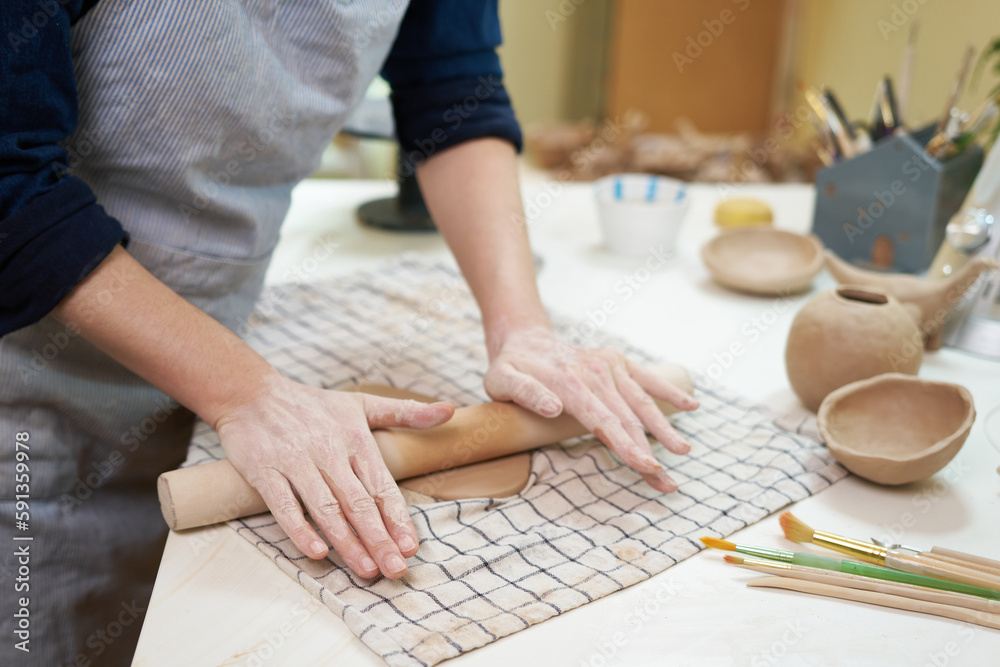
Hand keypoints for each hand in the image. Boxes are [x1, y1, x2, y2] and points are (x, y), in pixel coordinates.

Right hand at [215, 374, 454, 578]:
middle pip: (358, 503)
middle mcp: (329, 452)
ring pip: (326, 508)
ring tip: (366, 569)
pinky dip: (300, 529)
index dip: (397, 518)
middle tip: (395, 570)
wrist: (251, 393)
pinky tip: (318, 551)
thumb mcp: (362, 404)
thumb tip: (451, 410)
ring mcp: (297, 462)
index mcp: (356, 440)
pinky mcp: (265, 471)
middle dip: (379, 539)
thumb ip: (406, 412)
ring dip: (347, 542)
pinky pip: (284, 505)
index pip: (381, 486)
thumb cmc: (313, 405)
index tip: (410, 547)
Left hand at [483, 326, 697, 491]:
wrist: (523, 339)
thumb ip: (525, 393)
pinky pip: (646, 378)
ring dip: (664, 429)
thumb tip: (553, 408)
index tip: (646, 466)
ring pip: (642, 403)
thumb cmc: (510, 368)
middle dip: (649, 452)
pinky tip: (691, 406)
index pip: (604, 421)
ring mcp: (608, 365)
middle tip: (667, 483)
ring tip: (683, 452)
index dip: (626, 446)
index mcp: (569, 383)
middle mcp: (594, 372)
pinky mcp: (616, 362)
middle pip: (627, 419)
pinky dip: (668, 391)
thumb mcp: (501, 380)